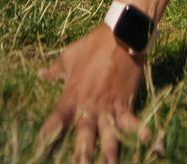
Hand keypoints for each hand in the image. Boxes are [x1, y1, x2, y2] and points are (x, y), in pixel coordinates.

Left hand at [37, 24, 149, 161]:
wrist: (121, 34)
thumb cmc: (94, 44)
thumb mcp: (70, 55)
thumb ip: (55, 69)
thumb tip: (40, 74)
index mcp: (72, 95)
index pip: (55, 121)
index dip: (46, 138)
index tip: (39, 152)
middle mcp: (89, 106)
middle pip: (82, 136)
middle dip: (81, 155)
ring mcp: (108, 106)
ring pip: (107, 136)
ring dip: (109, 153)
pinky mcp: (126, 102)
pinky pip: (132, 122)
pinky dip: (139, 132)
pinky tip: (147, 143)